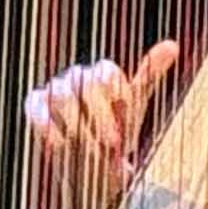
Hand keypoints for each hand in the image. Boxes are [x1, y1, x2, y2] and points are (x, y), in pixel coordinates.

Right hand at [23, 38, 180, 171]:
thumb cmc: (115, 133)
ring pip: (63, 96)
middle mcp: (78, 76)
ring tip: (89, 149)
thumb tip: (172, 44)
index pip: (108, 73)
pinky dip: (46, 124)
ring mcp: (55, 89)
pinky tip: (58, 143)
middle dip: (100, 116)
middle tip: (112, 144)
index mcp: (102, 73)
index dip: (117, 100)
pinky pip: (36, 107)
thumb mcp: (135, 107)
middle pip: (86, 83)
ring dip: (77, 124)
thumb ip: (149, 75)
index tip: (126, 126)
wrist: (91, 164)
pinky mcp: (35, 104)